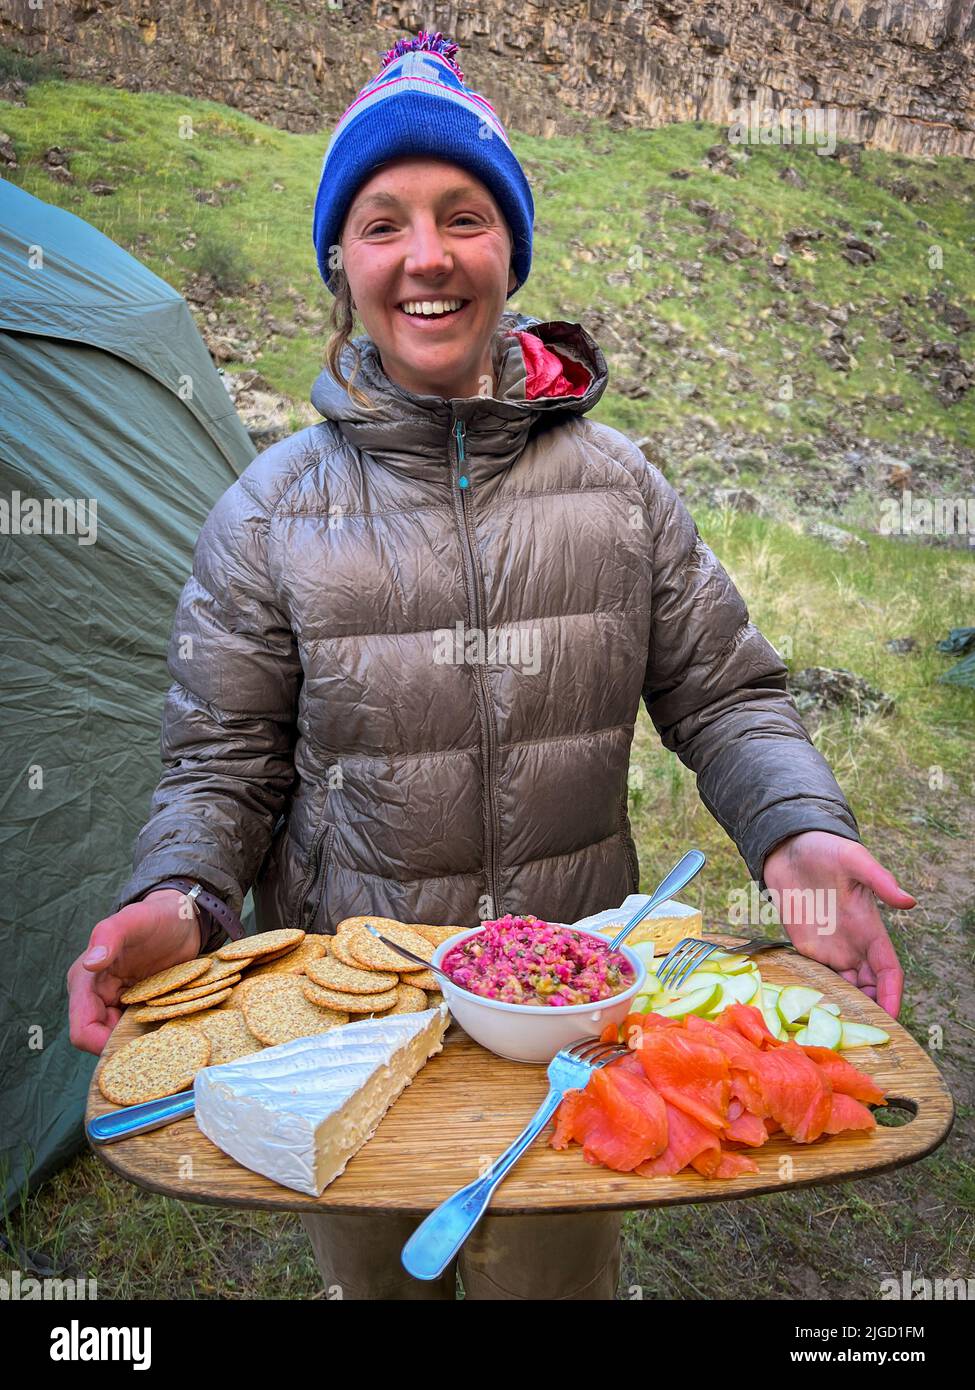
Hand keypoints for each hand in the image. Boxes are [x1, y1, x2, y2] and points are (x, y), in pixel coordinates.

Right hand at [67, 891, 202, 1055]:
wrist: (180, 918)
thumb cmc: (154, 916)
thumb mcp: (133, 920)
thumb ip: (109, 936)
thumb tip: (91, 962)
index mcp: (85, 982)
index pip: (82, 1030)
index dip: (101, 1044)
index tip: (133, 1046)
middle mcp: (97, 997)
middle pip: (102, 1040)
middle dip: (124, 1046)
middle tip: (158, 1047)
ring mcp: (118, 1003)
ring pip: (122, 1038)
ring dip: (140, 1042)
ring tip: (168, 1039)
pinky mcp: (138, 1005)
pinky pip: (140, 1029)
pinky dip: (152, 1033)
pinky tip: (172, 1031)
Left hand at [761, 831, 914, 1017]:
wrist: (786, 847)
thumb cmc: (824, 849)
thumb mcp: (854, 860)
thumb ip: (880, 880)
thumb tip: (909, 902)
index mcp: (869, 927)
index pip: (888, 969)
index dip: (892, 993)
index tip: (892, 1017)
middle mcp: (851, 943)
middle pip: (868, 986)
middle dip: (871, 1010)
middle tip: (864, 1037)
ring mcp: (828, 947)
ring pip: (844, 987)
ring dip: (846, 1007)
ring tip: (841, 1033)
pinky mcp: (804, 946)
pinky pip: (816, 977)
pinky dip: (820, 995)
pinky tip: (815, 1013)